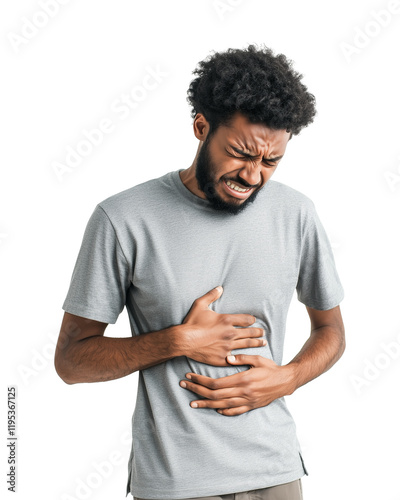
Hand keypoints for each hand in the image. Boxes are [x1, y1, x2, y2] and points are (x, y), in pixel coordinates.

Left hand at [179, 354, 295, 415]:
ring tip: (192, 403)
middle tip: (184, 386)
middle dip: (198, 390)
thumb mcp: (257, 358)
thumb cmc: (270, 367)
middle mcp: (243, 392)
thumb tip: (227, 357)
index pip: (216, 383)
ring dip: (206, 404)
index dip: (201, 380)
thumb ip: (242, 357)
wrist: (285, 381)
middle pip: (215, 395)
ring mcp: (247, 401)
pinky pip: (235, 411)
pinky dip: (224, 411)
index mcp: (243, 379)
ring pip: (222, 405)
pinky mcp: (251, 406)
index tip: (190, 376)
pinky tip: (215, 409)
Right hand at [181, 286, 265, 366]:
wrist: (183, 340)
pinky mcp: (223, 358)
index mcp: (226, 320)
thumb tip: (220, 287)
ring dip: (256, 343)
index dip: (251, 320)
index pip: (246, 319)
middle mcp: (230, 333)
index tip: (254, 321)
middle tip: (263, 333)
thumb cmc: (191, 322)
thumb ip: (211, 295)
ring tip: (263, 342)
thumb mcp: (200, 305)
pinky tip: (249, 356)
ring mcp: (227, 346)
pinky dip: (245, 357)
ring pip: (247, 345)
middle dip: (258, 332)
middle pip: (249, 333)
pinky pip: (238, 358)